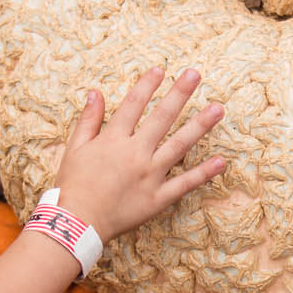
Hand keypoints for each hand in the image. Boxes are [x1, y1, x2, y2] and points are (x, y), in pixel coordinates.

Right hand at [50, 67, 225, 241]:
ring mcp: (150, 175)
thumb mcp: (75, 148)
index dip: (147, 85)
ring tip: (218, 109)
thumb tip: (95, 92)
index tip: (161, 69)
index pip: (134, 104)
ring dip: (200, 126)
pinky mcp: (158, 198)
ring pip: (179, 145)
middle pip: (162, 117)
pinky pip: (184, 183)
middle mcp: (135, 153)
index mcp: (113, 139)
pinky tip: (220, 161)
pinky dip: (203, 173)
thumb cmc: (72, 186)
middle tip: (195, 74)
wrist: (77, 223)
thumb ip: (88, 120)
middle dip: (179, 94)